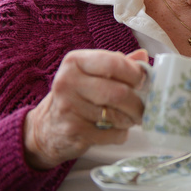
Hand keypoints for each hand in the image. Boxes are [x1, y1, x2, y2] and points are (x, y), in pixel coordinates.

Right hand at [23, 49, 148, 169]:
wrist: (46, 127)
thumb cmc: (77, 95)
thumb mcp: (92, 73)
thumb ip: (118, 63)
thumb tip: (143, 56)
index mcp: (75, 62)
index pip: (114, 63)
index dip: (135, 74)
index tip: (142, 82)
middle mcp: (67, 82)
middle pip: (118, 93)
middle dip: (138, 103)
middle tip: (143, 107)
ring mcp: (68, 108)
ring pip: (117, 115)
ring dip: (130, 119)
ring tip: (130, 118)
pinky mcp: (73, 131)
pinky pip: (111, 134)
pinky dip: (120, 134)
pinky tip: (115, 130)